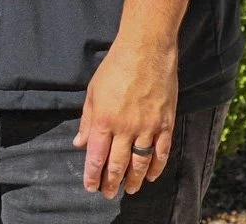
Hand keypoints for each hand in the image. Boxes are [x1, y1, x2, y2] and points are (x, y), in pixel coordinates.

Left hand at [73, 38, 177, 197]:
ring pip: (141, 163)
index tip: (90, 187)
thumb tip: (79, 143)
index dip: (93, 174)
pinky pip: (162, 152)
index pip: (96, 155)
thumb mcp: (93, 92)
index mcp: (104, 119)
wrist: (145, 52)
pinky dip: (157, 167)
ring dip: (134, 180)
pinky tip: (152, 176)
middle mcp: (125, 128)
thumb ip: (87, 120)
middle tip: (108, 194)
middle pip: (118, 164)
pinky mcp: (165, 124)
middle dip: (111, 182)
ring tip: (129, 190)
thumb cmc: (114, 68)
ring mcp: (147, 127)